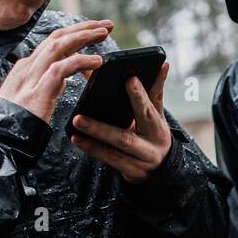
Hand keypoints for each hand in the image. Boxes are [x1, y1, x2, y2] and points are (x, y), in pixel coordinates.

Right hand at [0, 20, 110, 122]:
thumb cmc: (17, 124)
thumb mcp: (32, 97)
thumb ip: (46, 84)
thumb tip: (63, 76)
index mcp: (26, 68)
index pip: (52, 42)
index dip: (75, 32)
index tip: (95, 29)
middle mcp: (28, 67)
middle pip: (57, 37)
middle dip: (83, 28)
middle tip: (107, 25)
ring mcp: (31, 78)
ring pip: (58, 46)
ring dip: (83, 37)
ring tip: (104, 34)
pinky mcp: (37, 92)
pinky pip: (60, 69)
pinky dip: (80, 62)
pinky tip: (97, 61)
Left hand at [70, 62, 172, 182]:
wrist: (164, 169)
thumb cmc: (155, 134)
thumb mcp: (157, 114)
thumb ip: (154, 91)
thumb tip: (162, 64)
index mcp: (158, 127)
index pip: (148, 110)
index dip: (139, 96)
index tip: (128, 79)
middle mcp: (151, 146)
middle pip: (125, 137)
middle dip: (101, 128)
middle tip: (79, 116)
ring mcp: (141, 162)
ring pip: (114, 152)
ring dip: (91, 141)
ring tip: (74, 127)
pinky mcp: (131, 173)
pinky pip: (109, 161)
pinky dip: (93, 150)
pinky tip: (77, 140)